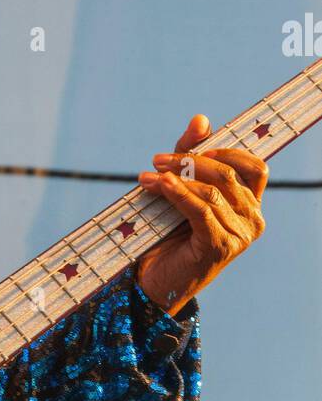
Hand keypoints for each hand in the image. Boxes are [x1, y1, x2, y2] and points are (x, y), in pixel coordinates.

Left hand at [135, 114, 267, 316]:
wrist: (156, 281)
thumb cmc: (169, 233)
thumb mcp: (180, 188)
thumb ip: (190, 156)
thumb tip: (202, 119)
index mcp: (249, 204)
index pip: (253, 167)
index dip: (226, 151)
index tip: (193, 149)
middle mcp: (253, 220)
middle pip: (227, 174)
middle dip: (189, 160)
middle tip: (157, 160)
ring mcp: (239, 235)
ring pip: (211, 191)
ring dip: (175, 177)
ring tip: (147, 177)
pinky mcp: (220, 247)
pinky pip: (201, 210)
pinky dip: (178, 193)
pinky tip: (159, 185)